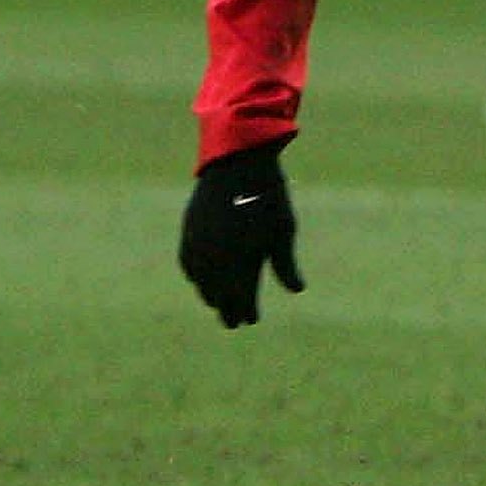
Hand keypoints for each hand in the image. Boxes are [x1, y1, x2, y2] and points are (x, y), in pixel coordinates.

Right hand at [179, 143, 301, 327]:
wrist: (237, 164)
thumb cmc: (269, 198)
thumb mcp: (283, 231)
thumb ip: (285, 264)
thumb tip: (296, 290)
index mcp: (239, 261)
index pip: (239, 298)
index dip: (245, 311)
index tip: (251, 320)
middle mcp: (214, 258)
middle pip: (218, 294)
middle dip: (227, 308)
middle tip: (234, 322)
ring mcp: (197, 245)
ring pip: (200, 282)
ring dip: (210, 294)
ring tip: (218, 303)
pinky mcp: (188, 230)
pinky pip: (188, 263)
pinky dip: (195, 276)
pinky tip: (200, 279)